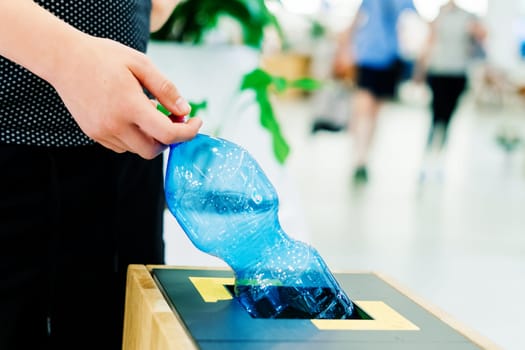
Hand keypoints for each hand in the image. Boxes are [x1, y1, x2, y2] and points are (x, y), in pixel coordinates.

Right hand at [51, 35, 201, 158]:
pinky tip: (130, 115)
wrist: (64, 60)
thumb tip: (185, 110)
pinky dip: (133, 137)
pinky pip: (122, 146)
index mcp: (129, 106)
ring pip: (137, 149)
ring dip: (150, 136)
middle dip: (168, 138)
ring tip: (147, 109)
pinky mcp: (93, 134)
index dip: (188, 133)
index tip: (197, 122)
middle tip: (172, 117)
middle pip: (153, 150)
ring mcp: (102, 132)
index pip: (167, 135)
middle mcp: (114, 125)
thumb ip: (166, 89)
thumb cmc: (105, 58)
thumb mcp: (141, 64)